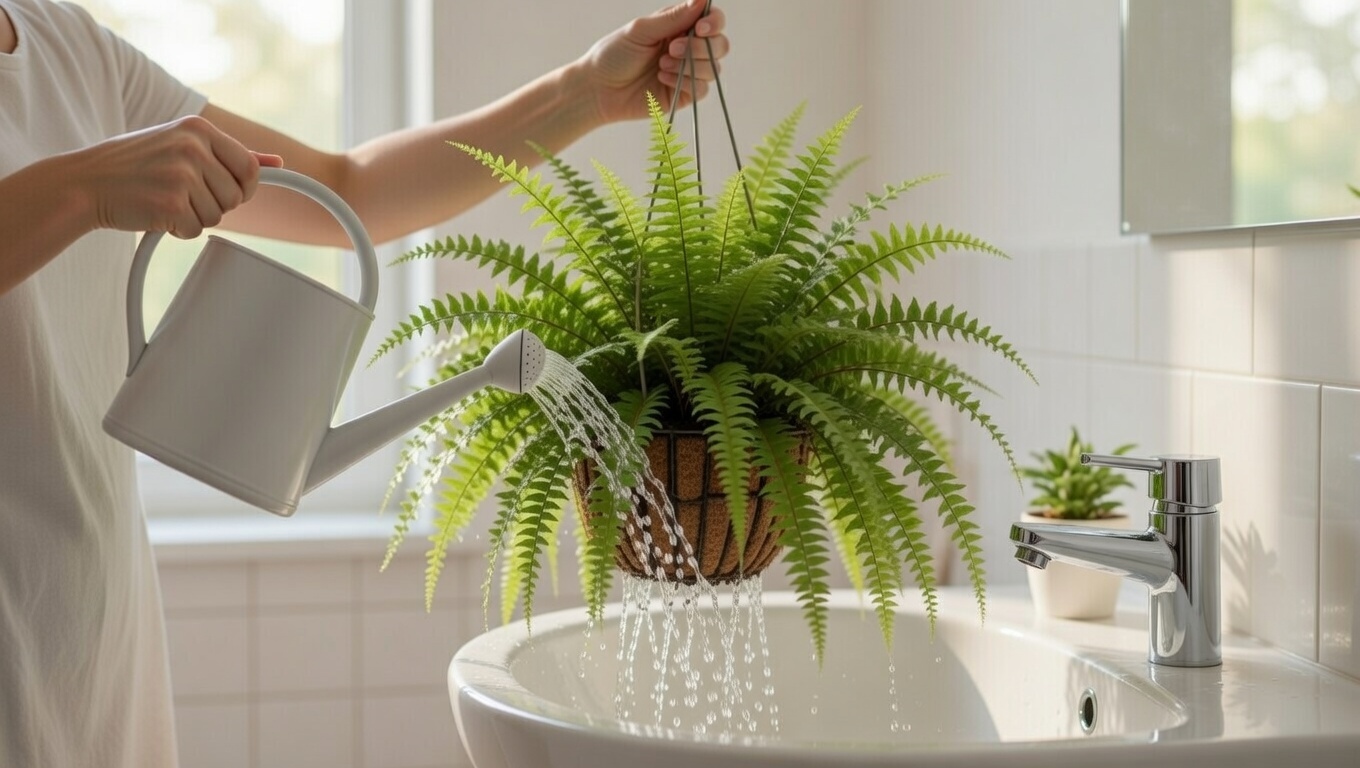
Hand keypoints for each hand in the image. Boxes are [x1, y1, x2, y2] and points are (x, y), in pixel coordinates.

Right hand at [68, 115, 283, 238]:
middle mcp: (193, 147)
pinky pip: (196, 230)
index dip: (242, 187)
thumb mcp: (181, 143)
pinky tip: (156, 213)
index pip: (249, 168)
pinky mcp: (171, 204)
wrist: (84, 183)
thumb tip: (277, 162)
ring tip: (165, 199)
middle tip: (183, 194)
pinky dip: (179, 230)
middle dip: (215, 203)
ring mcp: (182, 175)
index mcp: (198, 128)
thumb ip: (228, 152)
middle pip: (236, 196)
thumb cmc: (135, 165)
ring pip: (218, 216)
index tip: (224, 189)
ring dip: (195, 217)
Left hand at [581, 0, 729, 123]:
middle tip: (672, 48)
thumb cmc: (614, 55)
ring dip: (689, 65)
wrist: (598, 89)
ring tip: (661, 65)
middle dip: (700, 47)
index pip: (711, 20)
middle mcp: (687, 48)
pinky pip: (702, 89)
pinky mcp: (684, 95)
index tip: (700, 28)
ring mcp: (687, 72)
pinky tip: (662, 78)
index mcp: (678, 27)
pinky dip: (685, 82)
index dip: (714, 23)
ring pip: (713, 68)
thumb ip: (673, 17)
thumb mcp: (641, 30)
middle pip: (720, 44)